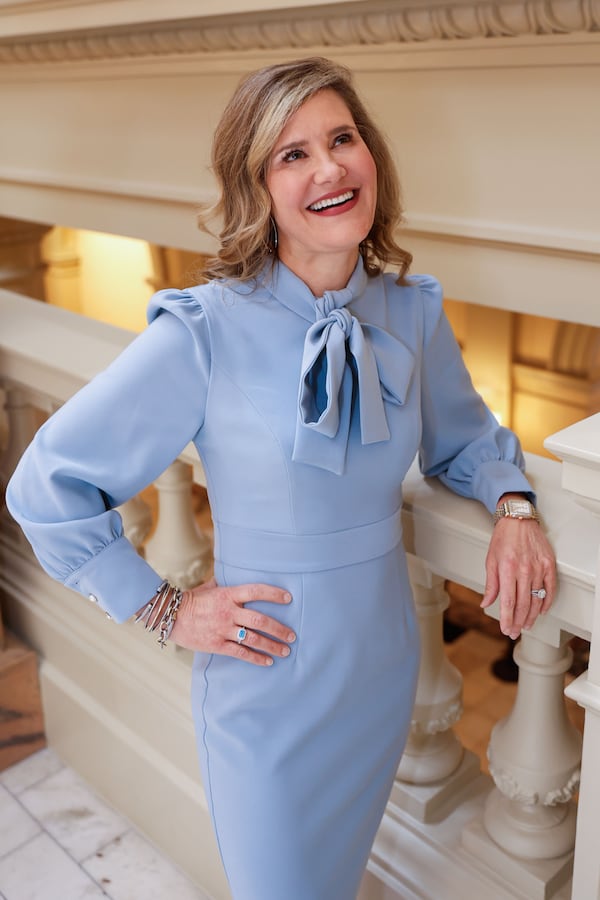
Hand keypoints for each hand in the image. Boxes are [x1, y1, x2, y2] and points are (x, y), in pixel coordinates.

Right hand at [169, 577, 295, 665]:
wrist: (171, 616)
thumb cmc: (192, 599)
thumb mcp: (210, 586)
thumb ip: (226, 583)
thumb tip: (237, 572)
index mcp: (228, 595)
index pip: (256, 591)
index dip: (273, 594)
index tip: (289, 599)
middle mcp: (228, 612)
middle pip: (260, 621)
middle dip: (279, 629)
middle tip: (292, 635)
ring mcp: (223, 629)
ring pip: (254, 639)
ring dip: (272, 646)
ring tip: (285, 651)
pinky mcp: (217, 645)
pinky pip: (241, 653)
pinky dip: (256, 658)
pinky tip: (267, 662)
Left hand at [480, 520, 555, 639]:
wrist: (518, 520)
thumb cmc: (503, 538)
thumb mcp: (490, 561)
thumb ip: (490, 585)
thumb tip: (486, 603)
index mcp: (507, 569)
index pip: (508, 601)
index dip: (507, 618)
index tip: (506, 629)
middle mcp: (524, 569)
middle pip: (523, 604)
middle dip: (519, 622)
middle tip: (515, 631)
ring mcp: (538, 568)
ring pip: (537, 599)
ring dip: (532, 616)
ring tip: (527, 625)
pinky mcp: (549, 565)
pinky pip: (550, 589)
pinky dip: (547, 602)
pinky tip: (541, 610)